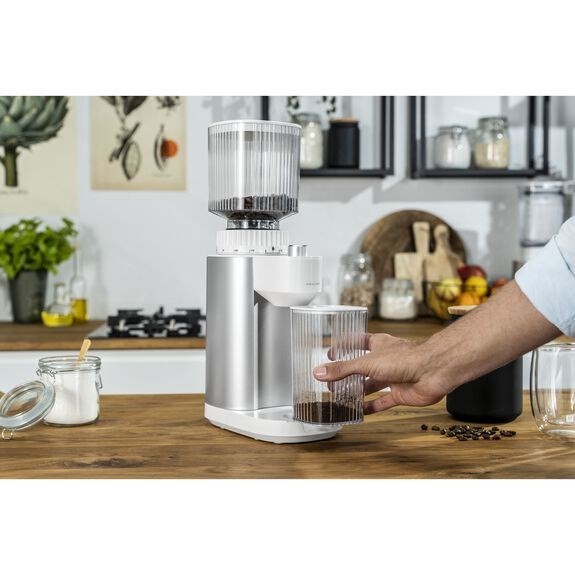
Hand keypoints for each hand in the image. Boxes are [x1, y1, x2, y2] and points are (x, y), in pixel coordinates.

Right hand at [312, 333, 451, 414]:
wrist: (433, 371)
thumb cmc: (406, 358)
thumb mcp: (366, 363)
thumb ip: (342, 369)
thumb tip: (319, 372)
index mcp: (379, 345)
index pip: (358, 342)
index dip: (345, 347)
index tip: (331, 354)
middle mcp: (386, 360)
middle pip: (363, 367)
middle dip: (348, 375)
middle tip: (332, 382)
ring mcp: (393, 377)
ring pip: (372, 385)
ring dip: (358, 392)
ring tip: (341, 398)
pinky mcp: (401, 393)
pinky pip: (383, 401)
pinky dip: (372, 407)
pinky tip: (361, 412)